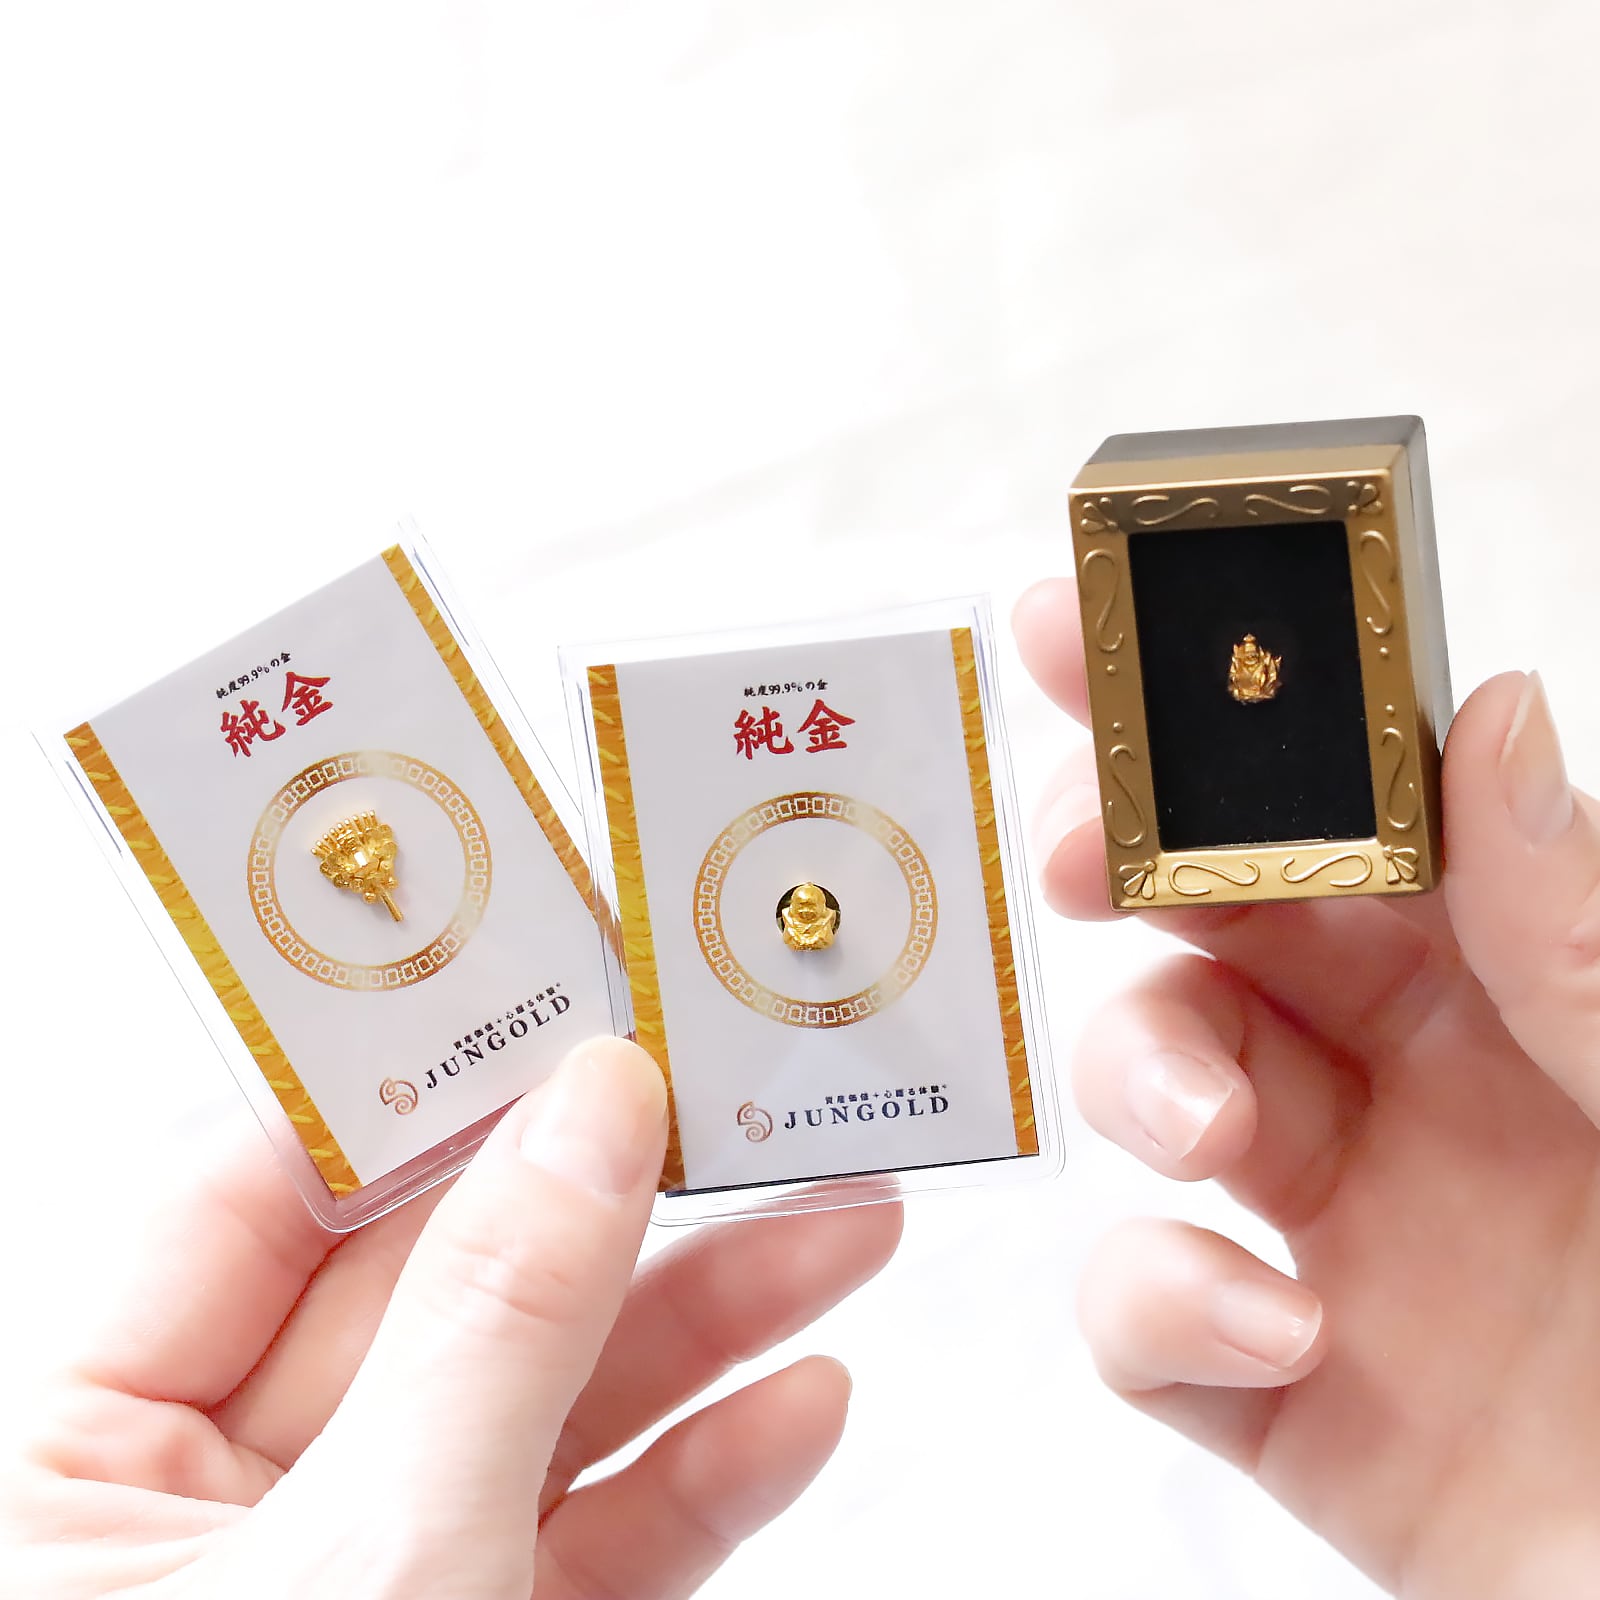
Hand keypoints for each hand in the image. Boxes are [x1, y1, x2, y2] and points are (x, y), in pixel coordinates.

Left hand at [1, 1038, 900, 1597]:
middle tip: (755, 1104)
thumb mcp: (373, 1561)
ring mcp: (362, 1577)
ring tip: (847, 1225)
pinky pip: (596, 1537)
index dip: (425, 1081)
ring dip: (709, 1317)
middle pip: (443, 1284)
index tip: (567, 990)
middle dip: (620, 1199)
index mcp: (77, 1450)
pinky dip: (706, 1477)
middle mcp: (211, 1501)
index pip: (267, 1194)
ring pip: (545, 1401)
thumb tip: (596, 1102)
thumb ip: (492, 1319)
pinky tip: (804, 1396)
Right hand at [1016, 577, 1599, 1599]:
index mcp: (1534, 988)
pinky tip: (1270, 1338)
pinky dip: (1160, 1305)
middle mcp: (1423, 1086)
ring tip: (1209, 1126)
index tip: (1099, 631)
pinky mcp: (1276, 1389)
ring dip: (1139, 1073)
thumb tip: (1480, 719)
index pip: (1357, 808)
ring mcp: (1339, 1233)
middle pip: (1219, 923)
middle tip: (1076, 851)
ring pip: (1158, 1083)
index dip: (1229, 711)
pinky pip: (1144, 1308)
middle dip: (1123, 866)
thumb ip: (1585, 940)